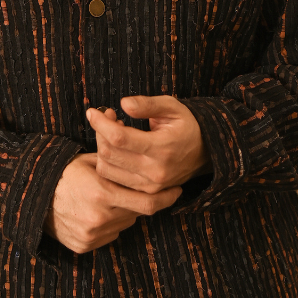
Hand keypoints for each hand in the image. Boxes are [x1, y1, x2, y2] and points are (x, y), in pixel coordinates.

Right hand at [44, 152, 181, 253]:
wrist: (33, 199)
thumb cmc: (64, 174)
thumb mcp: (88, 158)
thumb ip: (109, 146)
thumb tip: (115, 113)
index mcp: (103, 192)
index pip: (148, 202)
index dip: (166, 198)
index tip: (176, 191)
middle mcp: (100, 217)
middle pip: (138, 214)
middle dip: (142, 201)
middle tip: (150, 193)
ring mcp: (92, 234)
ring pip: (124, 224)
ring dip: (125, 212)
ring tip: (111, 198)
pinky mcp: (85, 246)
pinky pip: (109, 236)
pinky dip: (110, 225)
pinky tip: (98, 212)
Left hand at [87, 95, 210, 193]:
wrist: (205, 152)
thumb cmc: (186, 124)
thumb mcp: (171, 107)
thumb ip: (147, 104)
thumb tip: (123, 104)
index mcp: (163, 147)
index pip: (119, 138)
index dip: (100, 123)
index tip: (92, 111)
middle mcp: (155, 171)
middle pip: (109, 154)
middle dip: (99, 133)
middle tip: (106, 117)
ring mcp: (150, 185)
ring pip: (107, 169)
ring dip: (101, 148)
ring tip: (113, 132)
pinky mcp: (146, 193)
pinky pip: (113, 181)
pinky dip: (107, 163)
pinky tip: (117, 149)